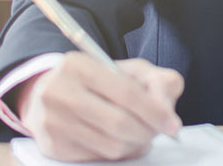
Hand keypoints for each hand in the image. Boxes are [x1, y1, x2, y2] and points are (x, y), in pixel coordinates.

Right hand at [16, 52, 183, 160]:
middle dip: (147, 132)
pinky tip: (119, 140)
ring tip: (139, 134)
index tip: (172, 124)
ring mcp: (52, 122)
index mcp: (79, 66)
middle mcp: (59, 92)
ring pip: (111, 146)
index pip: (127, 93)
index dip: (155, 111)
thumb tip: (167, 112)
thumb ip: (156, 82)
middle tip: (157, 131)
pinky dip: (117, 153)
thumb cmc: (98, 81)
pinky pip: (98, 159)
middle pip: (119, 123)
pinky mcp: (53, 146)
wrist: (50, 94)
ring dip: (135, 144)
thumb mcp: (129, 70)